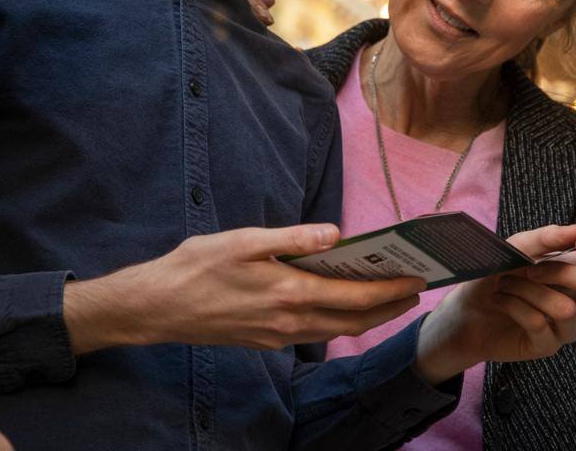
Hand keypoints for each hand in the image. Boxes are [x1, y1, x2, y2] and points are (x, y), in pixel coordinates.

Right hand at [63, 224, 423, 353]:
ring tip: (390, 296)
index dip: (391, 290)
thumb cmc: (197, 267)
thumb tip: (336, 234)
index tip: (417, 278)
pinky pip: (314, 332)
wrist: (158, 307)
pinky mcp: (266, 339)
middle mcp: (289, 322)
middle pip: (354, 321)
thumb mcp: (244, 240)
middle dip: (389, 307)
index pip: (355, 298)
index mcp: (288, 293)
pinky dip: (338, 319)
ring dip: (367, 316)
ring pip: (336, 330)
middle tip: (416, 288)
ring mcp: (278, 335)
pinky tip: (341, 301)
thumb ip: (293, 238)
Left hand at [414, 224, 575, 383]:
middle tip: (528, 269)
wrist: (465, 309)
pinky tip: (500, 300)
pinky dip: (514, 305)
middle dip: (561, 272)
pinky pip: (540, 322)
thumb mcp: (515, 248)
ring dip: (529, 291)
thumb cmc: (496, 273)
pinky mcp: (548, 345)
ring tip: (504, 284)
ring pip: (566, 308)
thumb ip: (545, 239)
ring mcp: (566, 325)